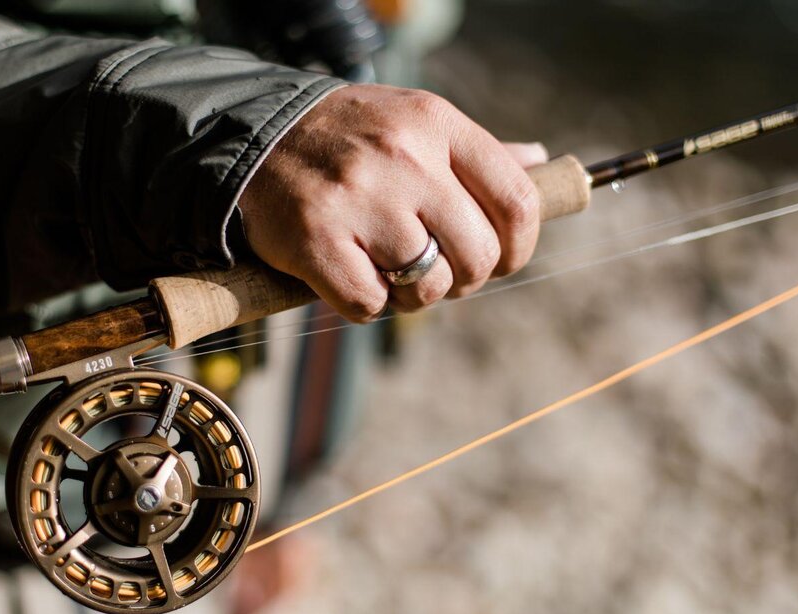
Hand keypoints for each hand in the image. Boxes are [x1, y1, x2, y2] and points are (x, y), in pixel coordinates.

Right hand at [238, 84, 545, 321]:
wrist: (256, 134)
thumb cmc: (349, 138)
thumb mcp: (415, 123)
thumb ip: (476, 153)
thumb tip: (541, 162)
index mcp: (436, 125)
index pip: (517, 201)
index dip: (518, 248)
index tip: (499, 261)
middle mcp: (403, 158)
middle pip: (478, 255)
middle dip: (464, 280)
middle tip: (436, 273)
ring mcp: (359, 199)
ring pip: (427, 286)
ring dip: (413, 296)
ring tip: (388, 271)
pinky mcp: (315, 238)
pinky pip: (370, 305)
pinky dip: (366, 305)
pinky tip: (350, 276)